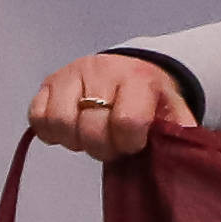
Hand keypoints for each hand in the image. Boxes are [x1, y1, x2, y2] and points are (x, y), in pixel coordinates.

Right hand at [26, 53, 186, 158]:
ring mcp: (70, 75)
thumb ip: (179, 131)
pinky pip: (36, 116)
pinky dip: (50, 132)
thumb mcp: (174, 111)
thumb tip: (184, 153)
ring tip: (89, 137)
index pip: (127, 121)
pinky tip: (69, 131)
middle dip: (102, 147)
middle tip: (110, 146)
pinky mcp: (48, 83)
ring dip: (74, 141)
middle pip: (90, 127)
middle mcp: (100, 71)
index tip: (133, 145)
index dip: (128, 143)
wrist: (131, 68)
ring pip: (60, 122)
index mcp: (137, 79)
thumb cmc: (152, 98)